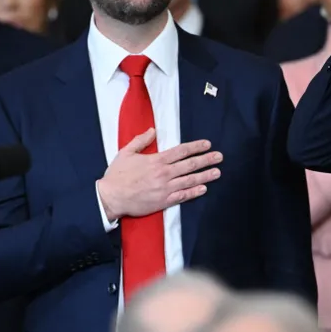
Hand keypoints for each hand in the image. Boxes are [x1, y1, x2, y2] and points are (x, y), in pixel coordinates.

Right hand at [97, 129, 221, 221]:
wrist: (110, 197)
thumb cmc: (117, 175)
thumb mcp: (126, 153)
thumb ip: (140, 141)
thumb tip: (153, 131)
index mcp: (156, 160)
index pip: (181, 151)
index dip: (196, 147)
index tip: (207, 144)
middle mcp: (164, 173)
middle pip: (190, 164)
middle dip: (207, 159)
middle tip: (220, 157)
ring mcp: (165, 188)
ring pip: (190, 180)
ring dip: (205, 175)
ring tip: (217, 172)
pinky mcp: (164, 201)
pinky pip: (183, 196)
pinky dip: (194, 192)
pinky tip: (204, 188)